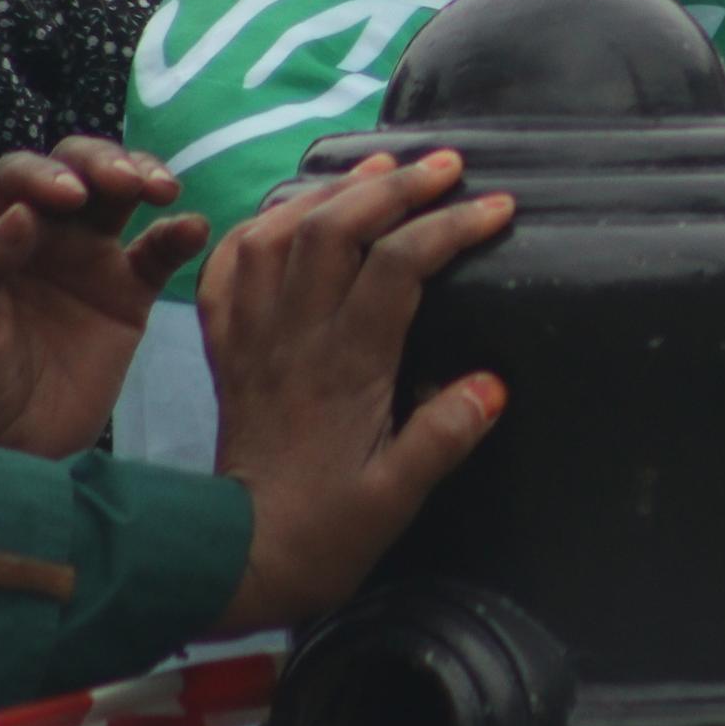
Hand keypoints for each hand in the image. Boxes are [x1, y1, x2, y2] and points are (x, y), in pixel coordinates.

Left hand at [0, 139, 207, 455]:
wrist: (12, 451)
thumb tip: (21, 215)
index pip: (15, 178)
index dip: (42, 174)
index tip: (69, 196)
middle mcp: (40, 231)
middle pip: (75, 170)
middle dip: (102, 163)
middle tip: (126, 183)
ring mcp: (89, 258)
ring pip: (120, 195)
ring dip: (143, 176)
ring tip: (163, 190)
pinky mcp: (129, 291)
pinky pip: (159, 252)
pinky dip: (179, 234)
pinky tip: (193, 228)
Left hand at [204, 151, 514, 632]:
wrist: (235, 560)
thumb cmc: (326, 531)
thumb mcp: (398, 498)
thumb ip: (443, 436)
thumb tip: (493, 382)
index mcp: (344, 367)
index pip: (398, 267)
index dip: (449, 227)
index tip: (498, 207)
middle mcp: (294, 337)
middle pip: (335, 229)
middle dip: (395, 185)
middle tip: (446, 165)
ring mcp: (253, 336)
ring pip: (278, 233)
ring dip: (329, 190)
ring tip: (377, 167)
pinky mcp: (226, 348)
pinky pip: (227, 267)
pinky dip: (258, 226)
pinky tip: (288, 212)